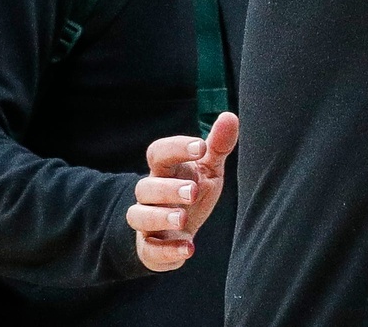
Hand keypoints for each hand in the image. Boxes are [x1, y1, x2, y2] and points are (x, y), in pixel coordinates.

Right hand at [126, 111, 238, 271]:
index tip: (200, 146)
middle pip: (145, 187)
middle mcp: (151, 196)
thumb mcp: (208, 170)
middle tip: (193, 190)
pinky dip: (167, 250)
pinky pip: (150, 251)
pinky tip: (188, 248)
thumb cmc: (193, 193)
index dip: (175, 147)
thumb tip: (229, 116)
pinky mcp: (150, 249)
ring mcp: (147, 223)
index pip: (158, 153)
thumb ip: (218, 146)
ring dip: (159, 217)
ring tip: (182, 217)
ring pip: (138, 216)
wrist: (177, 232)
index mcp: (165, 171)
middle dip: (167, 188)